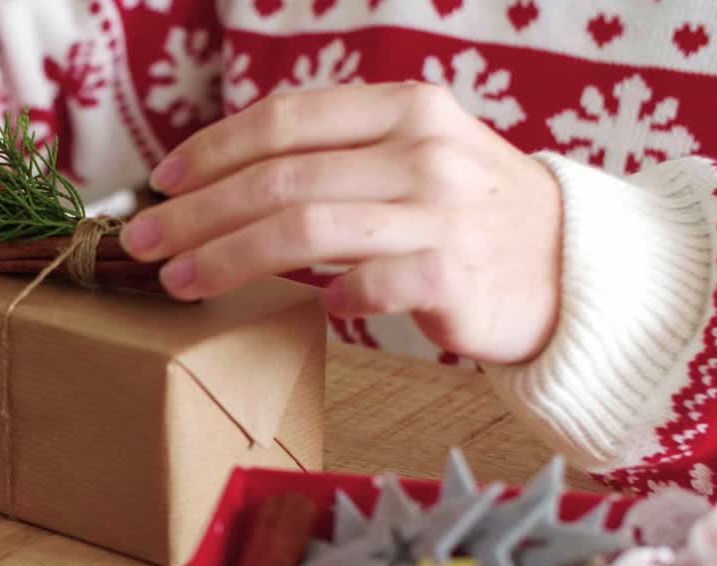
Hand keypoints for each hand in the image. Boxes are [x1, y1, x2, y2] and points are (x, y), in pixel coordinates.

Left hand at [120, 82, 563, 365]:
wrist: (573, 266)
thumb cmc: (467, 214)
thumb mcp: (415, 153)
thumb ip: (337, 153)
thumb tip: (224, 178)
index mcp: (404, 107)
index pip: (285, 120)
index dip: (212, 150)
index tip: (162, 182)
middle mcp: (421, 150)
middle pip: (280, 178)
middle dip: (197, 213)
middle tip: (143, 242)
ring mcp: (442, 212)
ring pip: (307, 229)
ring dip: (229, 257)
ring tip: (180, 280)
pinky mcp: (456, 276)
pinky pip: (370, 284)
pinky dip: (331, 296)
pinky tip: (313, 306)